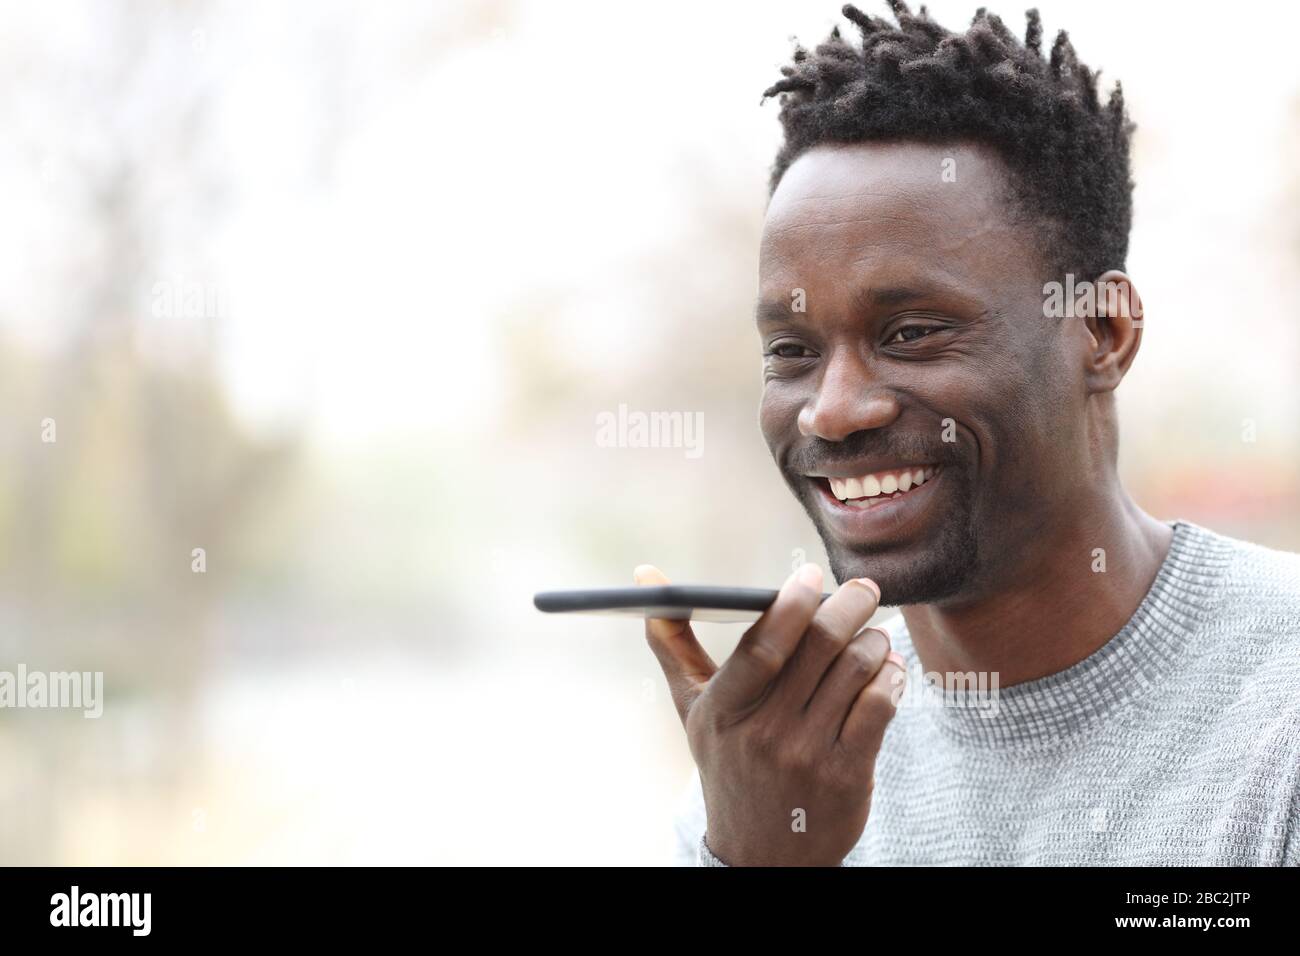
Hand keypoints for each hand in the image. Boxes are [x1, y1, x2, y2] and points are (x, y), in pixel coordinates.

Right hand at [636, 562, 905, 865]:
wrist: (759, 853)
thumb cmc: (728, 764)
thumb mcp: (694, 709)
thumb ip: (673, 643)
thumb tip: (646, 577)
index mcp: (724, 709)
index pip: (763, 646)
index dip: (791, 603)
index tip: (808, 575)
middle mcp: (765, 732)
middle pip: (819, 647)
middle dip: (849, 606)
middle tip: (862, 590)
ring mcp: (808, 755)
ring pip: (856, 670)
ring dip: (874, 640)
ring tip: (874, 634)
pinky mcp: (847, 775)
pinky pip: (880, 707)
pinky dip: (891, 677)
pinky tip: (887, 669)